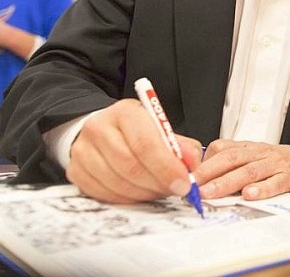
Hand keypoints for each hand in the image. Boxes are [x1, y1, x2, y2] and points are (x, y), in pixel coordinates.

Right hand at [66, 98, 202, 204]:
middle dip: (158, 183)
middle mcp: (99, 128)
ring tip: (160, 190)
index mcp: (124, 112)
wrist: (102, 129)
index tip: (184, 182)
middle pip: (130, 165)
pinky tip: (141, 193)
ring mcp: (82, 150)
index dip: (167, 167)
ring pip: (117, 183)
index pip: (145, 143)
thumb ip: (180, 145)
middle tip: (176, 190)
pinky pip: (104, 194)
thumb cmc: (136, 130)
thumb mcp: (161, 128)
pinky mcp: (75, 171)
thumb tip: (192, 163)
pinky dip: (127, 199)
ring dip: (145, 193)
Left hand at [194, 140, 289, 200]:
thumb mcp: (250, 157)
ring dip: (228, 182)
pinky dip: (262, 189)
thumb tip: (198, 180)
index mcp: (246, 147)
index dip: (203, 163)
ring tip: (212, 193)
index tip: (187, 177)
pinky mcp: (288, 177)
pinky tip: (249, 195)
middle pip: (231, 159)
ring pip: (249, 170)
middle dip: (209, 173)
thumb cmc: (274, 162)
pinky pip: (275, 182)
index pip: (221, 149)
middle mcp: (258, 152)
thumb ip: (227, 165)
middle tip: (193, 187)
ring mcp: (273, 164)